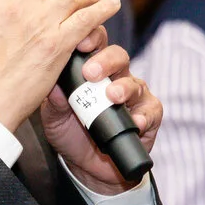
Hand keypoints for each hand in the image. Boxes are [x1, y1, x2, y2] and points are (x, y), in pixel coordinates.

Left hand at [38, 35, 162, 193]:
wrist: (87, 166)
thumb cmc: (71, 133)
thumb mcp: (55, 118)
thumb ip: (54, 102)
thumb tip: (53, 87)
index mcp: (94, 69)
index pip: (96, 43)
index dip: (91, 38)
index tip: (80, 44)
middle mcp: (117, 76)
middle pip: (118, 56)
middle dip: (105, 61)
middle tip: (90, 73)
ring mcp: (135, 95)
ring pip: (135, 83)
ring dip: (124, 88)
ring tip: (112, 97)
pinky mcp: (149, 116)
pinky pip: (151, 111)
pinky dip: (143, 116)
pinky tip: (135, 122)